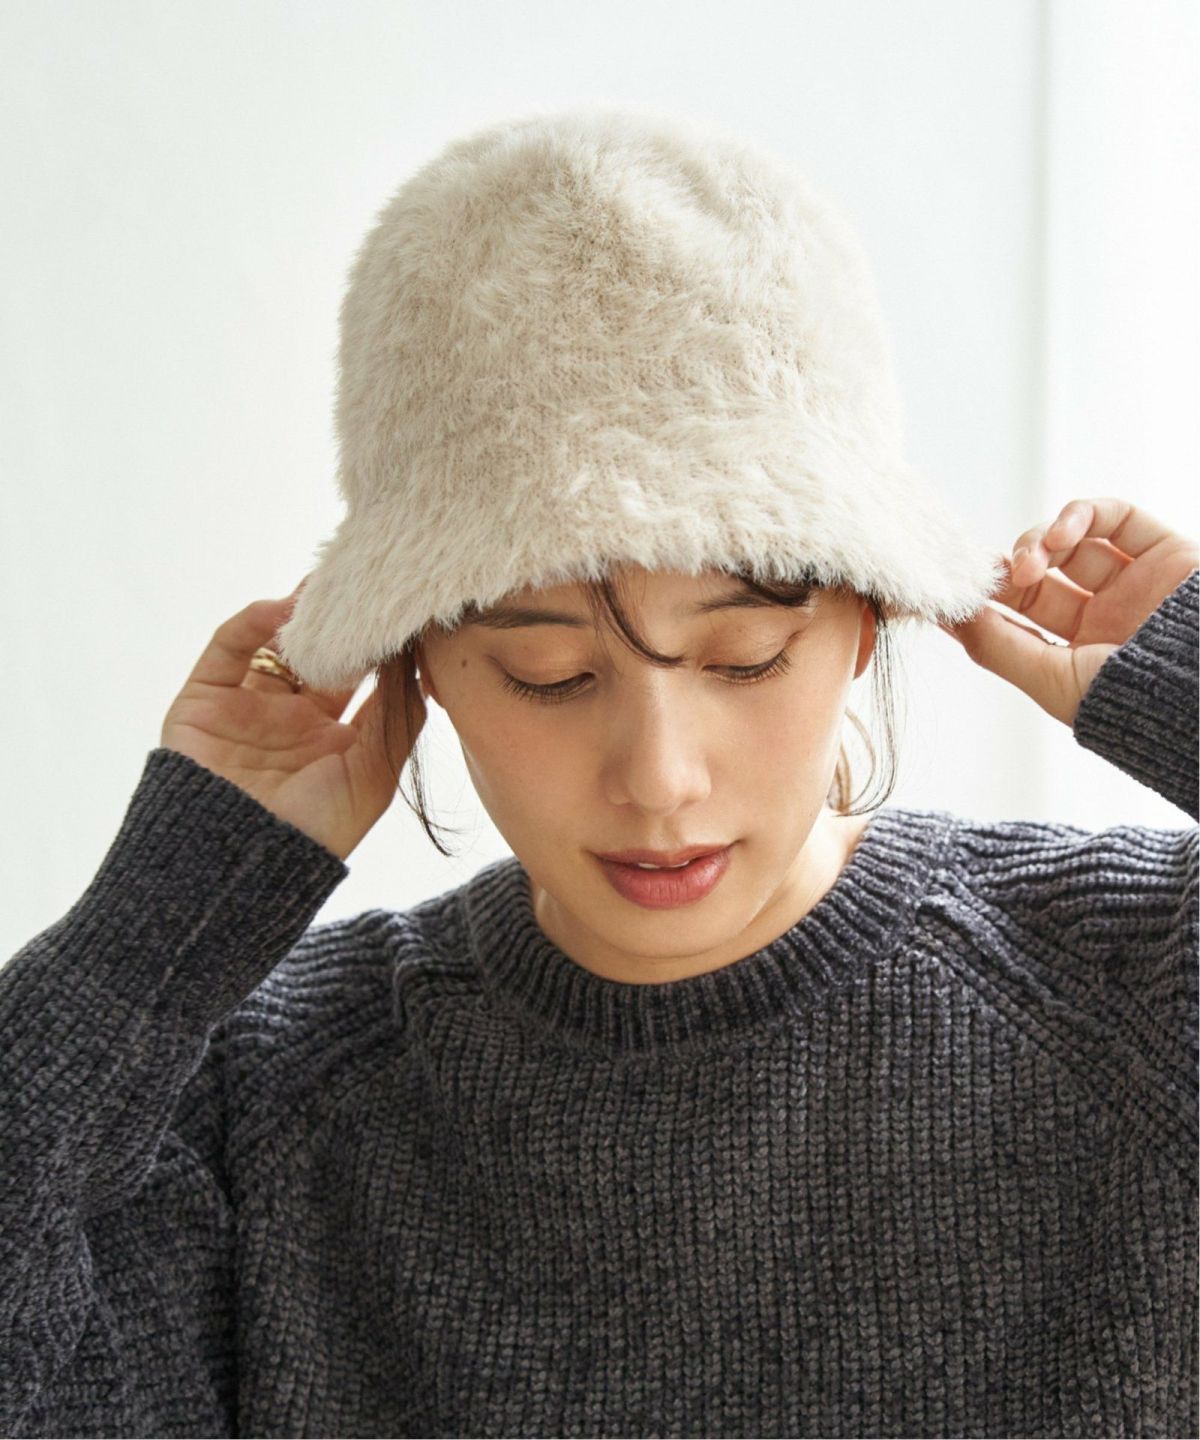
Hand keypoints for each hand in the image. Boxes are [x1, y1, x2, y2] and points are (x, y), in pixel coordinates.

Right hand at [159, 578, 425, 861]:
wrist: (240, 863)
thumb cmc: (315, 831)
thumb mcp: (373, 774)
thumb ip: (398, 717)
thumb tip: (419, 661)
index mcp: (333, 739)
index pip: (362, 677)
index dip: (381, 645)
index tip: (406, 610)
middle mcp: (290, 718)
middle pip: (320, 653)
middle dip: (343, 621)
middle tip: (369, 584)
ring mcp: (246, 706)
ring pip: (275, 644)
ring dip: (301, 614)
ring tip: (330, 585)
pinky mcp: (204, 698)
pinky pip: (228, 648)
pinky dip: (253, 622)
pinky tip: (283, 609)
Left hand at [938, 496, 1197, 727]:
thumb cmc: (1131, 700)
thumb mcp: (1050, 680)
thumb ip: (996, 646)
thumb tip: (948, 615)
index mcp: (1078, 655)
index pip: (1018, 616)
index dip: (986, 598)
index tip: (954, 588)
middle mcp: (1106, 618)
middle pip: (1040, 576)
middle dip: (1009, 569)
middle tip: (994, 575)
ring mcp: (1135, 582)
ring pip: (1072, 542)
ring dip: (1038, 541)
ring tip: (1031, 563)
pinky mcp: (1165, 551)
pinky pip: (1116, 517)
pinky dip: (1080, 515)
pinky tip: (1062, 535)